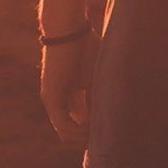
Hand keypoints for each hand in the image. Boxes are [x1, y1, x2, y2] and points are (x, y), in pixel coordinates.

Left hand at [40, 30, 98, 147]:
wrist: (68, 30)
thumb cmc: (86, 46)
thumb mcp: (97, 76)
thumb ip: (100, 95)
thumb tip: (116, 115)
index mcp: (69, 95)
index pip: (78, 124)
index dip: (93, 132)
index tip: (109, 134)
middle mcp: (58, 101)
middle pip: (71, 132)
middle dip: (88, 138)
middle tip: (106, 137)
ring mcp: (52, 100)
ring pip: (66, 132)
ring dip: (84, 136)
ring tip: (101, 132)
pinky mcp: (51, 97)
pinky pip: (63, 125)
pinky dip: (78, 130)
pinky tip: (92, 127)